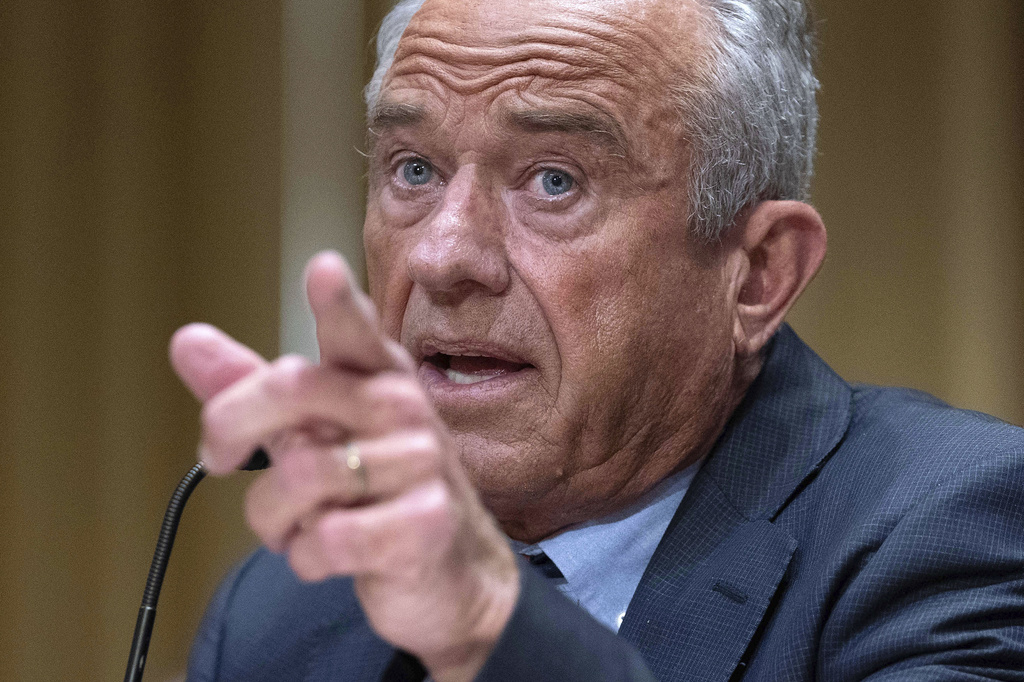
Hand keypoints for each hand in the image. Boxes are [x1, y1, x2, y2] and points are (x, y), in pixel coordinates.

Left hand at [170, 251, 518, 681]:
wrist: (451, 572)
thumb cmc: (375, 491)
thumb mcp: (315, 435)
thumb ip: (253, 391)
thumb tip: (187, 340)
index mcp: (377, 376)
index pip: (356, 330)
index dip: (337, 302)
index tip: (322, 269)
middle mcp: (403, 407)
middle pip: (291, 389)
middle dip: (229, 427)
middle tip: (218, 458)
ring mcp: (422, 464)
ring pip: (296, 478)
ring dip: (272, 518)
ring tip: (295, 525)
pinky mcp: (425, 523)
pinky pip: (324, 539)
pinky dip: (306, 558)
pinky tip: (329, 554)